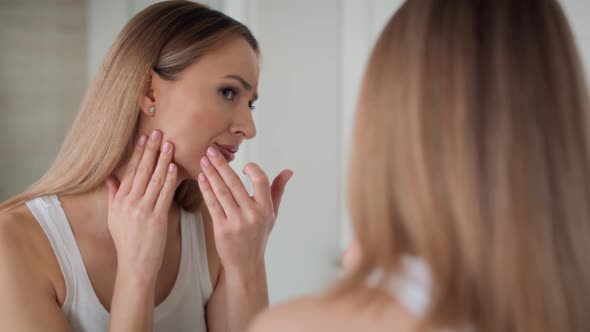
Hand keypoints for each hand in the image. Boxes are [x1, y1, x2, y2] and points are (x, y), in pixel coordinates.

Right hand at [105, 130, 177, 279]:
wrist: (134, 263)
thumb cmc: (126, 240)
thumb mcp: (114, 216)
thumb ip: (113, 194)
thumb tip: (110, 176)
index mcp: (120, 200)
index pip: (131, 171)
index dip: (139, 153)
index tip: (144, 138)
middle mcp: (130, 202)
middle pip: (143, 171)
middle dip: (152, 150)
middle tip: (159, 133)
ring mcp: (144, 210)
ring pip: (155, 179)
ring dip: (163, 160)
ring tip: (169, 145)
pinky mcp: (157, 218)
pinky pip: (165, 195)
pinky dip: (170, 180)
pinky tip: (174, 167)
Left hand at [197, 147, 292, 275]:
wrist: (246, 264)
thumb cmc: (258, 236)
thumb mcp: (272, 214)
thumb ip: (278, 190)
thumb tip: (288, 171)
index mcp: (266, 209)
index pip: (261, 181)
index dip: (252, 169)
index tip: (242, 164)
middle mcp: (253, 215)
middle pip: (235, 183)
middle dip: (221, 165)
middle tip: (210, 150)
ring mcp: (237, 222)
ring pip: (221, 192)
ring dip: (210, 174)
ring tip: (203, 161)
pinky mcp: (222, 229)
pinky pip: (212, 204)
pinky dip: (206, 189)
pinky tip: (201, 178)